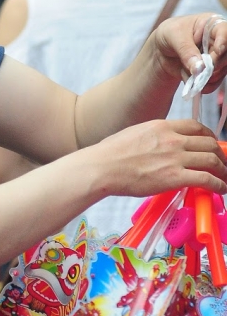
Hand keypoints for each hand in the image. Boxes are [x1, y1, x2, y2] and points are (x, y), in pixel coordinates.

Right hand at [91, 119, 226, 197]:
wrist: (102, 167)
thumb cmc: (110, 154)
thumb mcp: (134, 134)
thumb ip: (152, 138)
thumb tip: (158, 147)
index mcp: (162, 126)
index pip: (196, 126)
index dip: (209, 136)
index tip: (212, 143)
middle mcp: (172, 139)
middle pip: (209, 143)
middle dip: (220, 154)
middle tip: (223, 163)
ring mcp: (175, 157)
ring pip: (212, 160)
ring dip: (223, 170)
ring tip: (225, 178)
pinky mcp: (174, 177)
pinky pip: (206, 179)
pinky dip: (218, 185)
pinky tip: (220, 189)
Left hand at [152, 13, 226, 89]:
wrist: (161, 49)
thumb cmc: (169, 34)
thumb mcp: (173, 36)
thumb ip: (186, 50)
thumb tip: (199, 68)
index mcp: (212, 25)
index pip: (225, 32)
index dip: (223, 42)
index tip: (217, 51)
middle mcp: (219, 41)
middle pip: (226, 56)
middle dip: (212, 65)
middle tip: (196, 68)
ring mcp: (217, 58)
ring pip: (222, 71)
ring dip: (204, 77)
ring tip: (186, 71)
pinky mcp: (212, 71)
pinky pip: (214, 82)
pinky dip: (202, 85)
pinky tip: (190, 80)